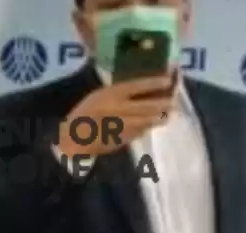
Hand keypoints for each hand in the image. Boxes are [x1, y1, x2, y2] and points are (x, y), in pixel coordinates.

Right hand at [57, 74, 176, 158]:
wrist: (72, 140)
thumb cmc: (83, 114)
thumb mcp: (98, 96)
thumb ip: (118, 92)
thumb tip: (142, 88)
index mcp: (110, 95)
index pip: (138, 86)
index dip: (155, 82)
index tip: (168, 80)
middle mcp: (118, 109)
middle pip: (148, 105)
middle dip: (164, 103)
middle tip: (173, 101)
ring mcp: (122, 126)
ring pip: (148, 120)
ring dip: (159, 116)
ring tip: (168, 112)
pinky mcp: (123, 139)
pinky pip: (141, 131)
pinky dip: (148, 127)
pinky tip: (151, 124)